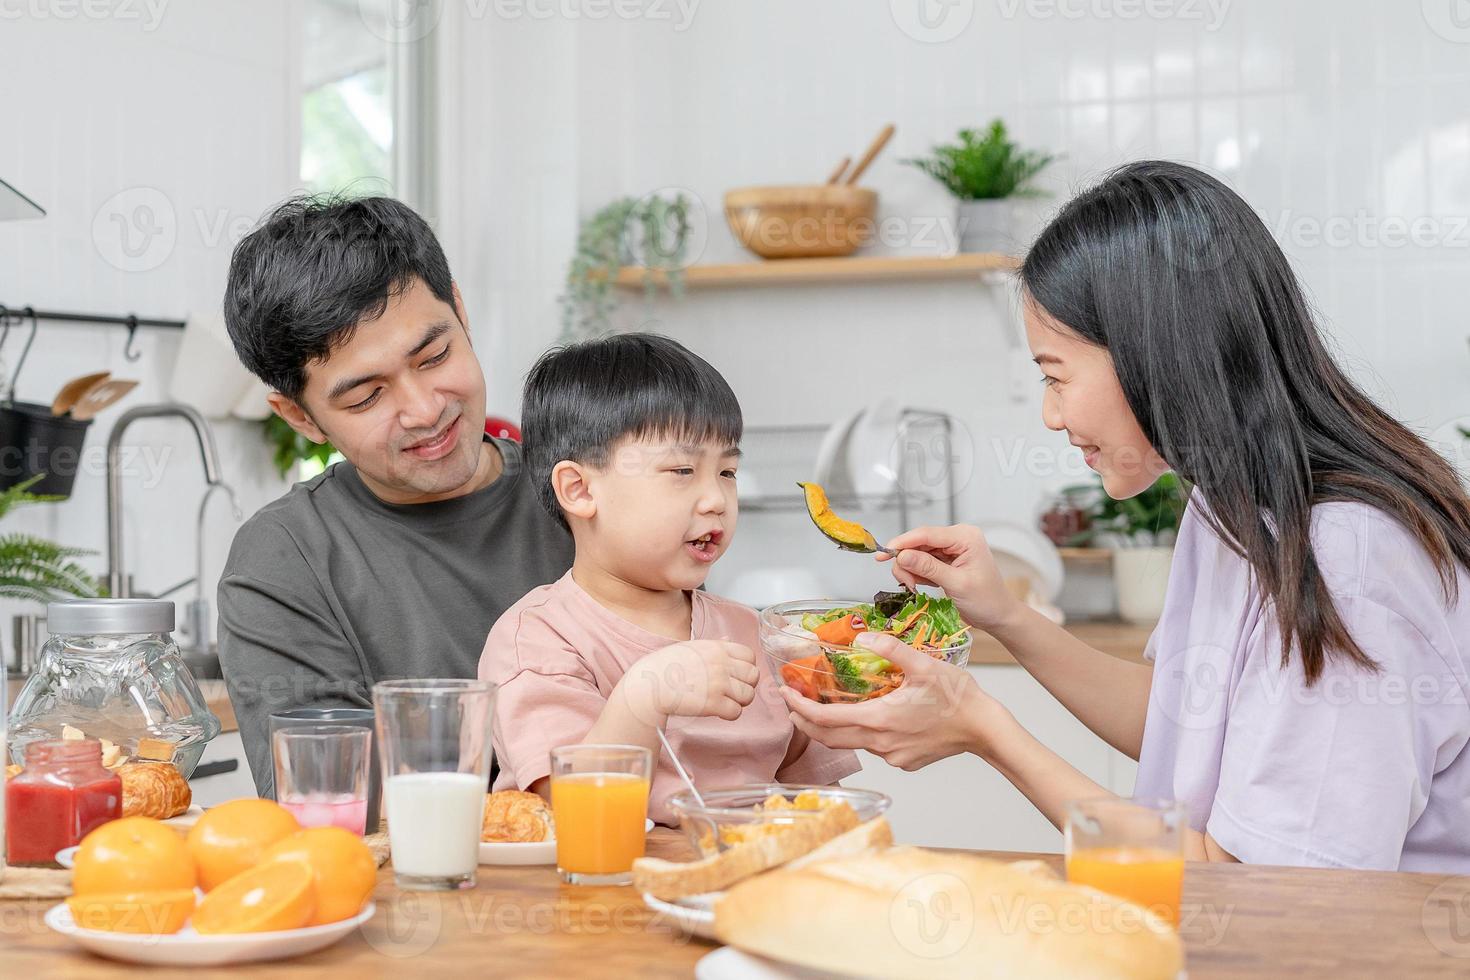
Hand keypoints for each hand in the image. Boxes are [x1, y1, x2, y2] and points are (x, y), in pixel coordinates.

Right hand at [620, 639, 758, 724]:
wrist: (648, 685)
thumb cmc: (664, 666)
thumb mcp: (690, 647)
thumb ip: (713, 645)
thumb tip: (727, 639)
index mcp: (716, 648)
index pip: (750, 655)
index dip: (746, 667)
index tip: (736, 676)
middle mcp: (720, 663)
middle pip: (754, 676)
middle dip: (746, 685)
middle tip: (733, 692)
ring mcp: (718, 684)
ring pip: (749, 695)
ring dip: (739, 701)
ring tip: (725, 702)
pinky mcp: (712, 704)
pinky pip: (736, 712)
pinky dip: (729, 714)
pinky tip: (718, 711)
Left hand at [780, 633, 1007, 770]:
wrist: (985, 730)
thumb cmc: (959, 696)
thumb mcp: (924, 665)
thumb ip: (891, 650)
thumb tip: (863, 638)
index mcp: (880, 720)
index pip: (824, 719)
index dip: (798, 707)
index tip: (784, 694)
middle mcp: (881, 743)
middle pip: (829, 737)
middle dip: (805, 721)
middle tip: (791, 703)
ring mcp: (892, 756)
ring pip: (851, 743)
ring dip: (833, 728)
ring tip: (823, 707)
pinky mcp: (904, 762)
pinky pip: (873, 748)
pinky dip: (860, 733)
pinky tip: (867, 717)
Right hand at [876, 524, 1021, 630]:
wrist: (998, 615)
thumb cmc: (986, 600)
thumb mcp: (957, 584)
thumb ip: (928, 568)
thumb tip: (902, 556)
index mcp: (965, 537)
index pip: (927, 534)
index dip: (903, 543)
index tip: (883, 553)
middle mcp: (957, 538)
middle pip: (918, 543)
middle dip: (906, 562)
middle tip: (905, 582)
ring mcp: (950, 549)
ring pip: (916, 553)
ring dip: (910, 571)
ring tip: (914, 587)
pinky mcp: (945, 560)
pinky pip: (921, 563)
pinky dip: (916, 575)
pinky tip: (920, 585)